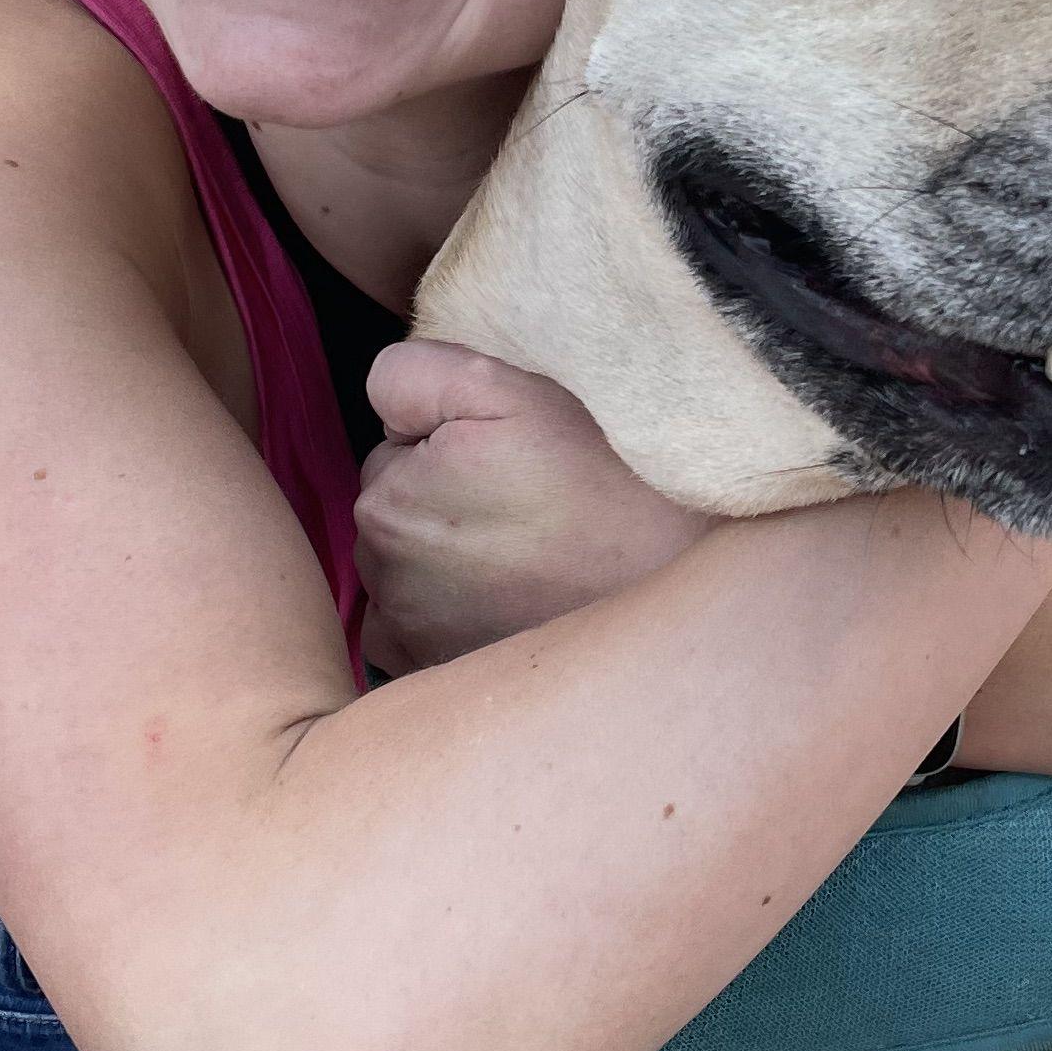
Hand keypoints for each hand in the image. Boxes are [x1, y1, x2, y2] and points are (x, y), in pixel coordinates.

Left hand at [353, 340, 715, 676]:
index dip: (453, 443)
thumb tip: (381, 409)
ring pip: (410, 567)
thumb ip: (414, 377)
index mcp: (386, 502)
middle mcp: (383, 578)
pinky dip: (449, 614)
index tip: (511, 460)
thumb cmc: (599, 481)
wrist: (670, 582)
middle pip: (400, 510)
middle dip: (444, 500)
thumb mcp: (511, 392)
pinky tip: (509, 600)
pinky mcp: (439, 673)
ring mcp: (410, 635)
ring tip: (530, 554)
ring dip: (448, 557)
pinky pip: (418, 629)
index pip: (396, 450)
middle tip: (529, 504)